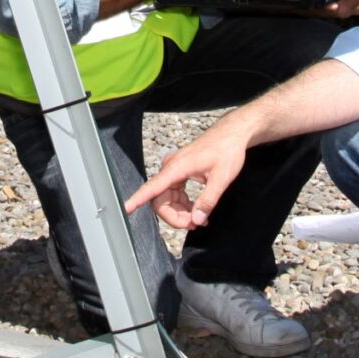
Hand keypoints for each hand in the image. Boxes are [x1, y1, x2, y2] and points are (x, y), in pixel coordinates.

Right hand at [125, 126, 251, 229]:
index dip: (137, 200)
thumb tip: (196, 219)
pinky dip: (183, 204)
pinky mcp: (179, 171)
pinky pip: (173, 193)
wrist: (232, 133)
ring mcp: (174, 169)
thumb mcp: (221, 178)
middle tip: (195, 224)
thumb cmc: (227, 150)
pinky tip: (196, 209)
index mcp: (177, 167)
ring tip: (200, 219)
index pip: (152, 187)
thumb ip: (207, 201)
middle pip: (160, 200)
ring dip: (180, 212)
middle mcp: (171, 168)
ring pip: (166, 198)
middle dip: (175, 216)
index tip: (125, 208)